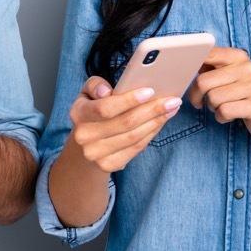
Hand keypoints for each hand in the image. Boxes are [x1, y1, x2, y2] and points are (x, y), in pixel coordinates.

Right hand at [66, 76, 181, 172]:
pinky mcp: (108, 165)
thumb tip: (107, 91)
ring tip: (171, 109)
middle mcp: (84, 136)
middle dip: (152, 110)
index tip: (150, 91)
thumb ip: (95, 85)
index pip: (106, 108)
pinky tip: (160, 122)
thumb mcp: (88, 93)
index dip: (129, 100)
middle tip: (173, 101)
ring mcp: (96, 153)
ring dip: (156, 122)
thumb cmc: (92, 111)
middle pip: (125, 123)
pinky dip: (151, 134)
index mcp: (78, 114)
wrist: (84, 144)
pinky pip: (136, 148)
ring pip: (134, 137)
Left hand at [187, 46, 250, 140]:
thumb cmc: (242, 94)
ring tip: (222, 107)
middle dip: (197, 95)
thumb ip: (208, 66)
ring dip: (212, 108)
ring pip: (213, 98)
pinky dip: (221, 117)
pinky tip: (229, 116)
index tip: (185, 74)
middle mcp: (248, 68)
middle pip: (203, 81)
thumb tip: (185, 63)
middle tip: (200, 102)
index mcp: (238, 56)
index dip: (191, 65)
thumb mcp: (228, 75)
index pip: (207, 53)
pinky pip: (224, 112)